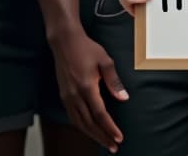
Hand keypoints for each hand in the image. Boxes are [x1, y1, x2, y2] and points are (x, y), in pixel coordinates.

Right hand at [50, 30, 127, 152]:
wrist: (65, 42)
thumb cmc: (87, 48)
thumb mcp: (105, 60)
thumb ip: (114, 81)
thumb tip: (124, 98)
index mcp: (87, 87)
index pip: (100, 114)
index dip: (109, 128)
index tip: (119, 138)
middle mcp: (75, 95)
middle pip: (88, 123)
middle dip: (101, 137)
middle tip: (113, 147)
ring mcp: (67, 96)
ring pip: (79, 123)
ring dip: (91, 134)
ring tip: (103, 141)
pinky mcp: (63, 95)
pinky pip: (72, 117)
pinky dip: (81, 126)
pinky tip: (89, 129)